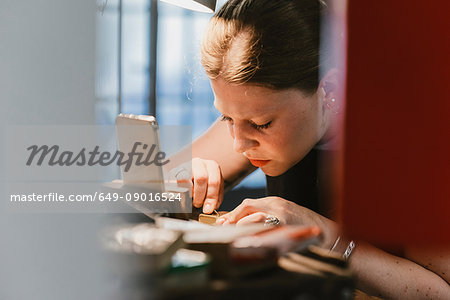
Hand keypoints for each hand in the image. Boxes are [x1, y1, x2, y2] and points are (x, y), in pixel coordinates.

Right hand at [169, 158, 223, 213]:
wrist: (189, 175)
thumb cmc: (203, 183)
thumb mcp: (212, 189)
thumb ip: (214, 198)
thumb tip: (209, 208)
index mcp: (212, 166)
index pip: (214, 181)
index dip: (211, 197)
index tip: (208, 208)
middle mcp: (199, 163)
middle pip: (201, 178)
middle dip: (200, 196)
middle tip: (198, 204)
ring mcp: (186, 165)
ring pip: (186, 179)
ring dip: (190, 193)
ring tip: (193, 198)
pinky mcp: (174, 171)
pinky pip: (176, 183)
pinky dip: (181, 191)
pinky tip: (186, 194)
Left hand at [216, 196, 338, 246]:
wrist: (325, 231)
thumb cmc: (302, 225)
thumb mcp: (283, 215)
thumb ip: (265, 216)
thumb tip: (240, 223)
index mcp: (275, 202)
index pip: (248, 204)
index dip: (233, 213)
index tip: (222, 221)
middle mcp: (277, 205)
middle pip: (248, 205)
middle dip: (233, 217)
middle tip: (223, 226)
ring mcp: (283, 215)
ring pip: (255, 216)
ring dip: (241, 226)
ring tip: (233, 234)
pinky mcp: (287, 225)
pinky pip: (266, 227)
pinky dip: (255, 232)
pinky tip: (249, 239)